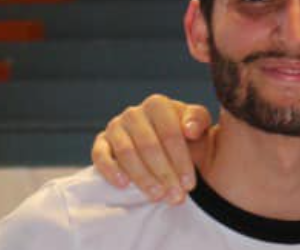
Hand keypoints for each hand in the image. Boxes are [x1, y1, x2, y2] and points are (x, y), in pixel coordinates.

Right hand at [91, 94, 211, 203]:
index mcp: (158, 105)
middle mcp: (134, 113)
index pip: (170, 133)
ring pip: (126, 152)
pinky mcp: (102, 142)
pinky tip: (124, 184)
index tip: (189, 184)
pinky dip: (110, 170)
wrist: (166, 144)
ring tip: (157, 196)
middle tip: (175, 196)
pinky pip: (100, 155)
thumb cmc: (186, 136)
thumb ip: (198, 121)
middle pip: (149, 145)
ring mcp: (116, 126)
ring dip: (142, 177)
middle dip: (164, 174)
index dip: (181, 160)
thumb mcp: (199, 125)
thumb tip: (190, 130)